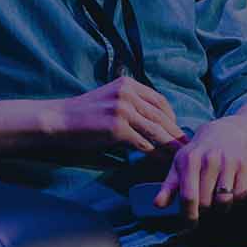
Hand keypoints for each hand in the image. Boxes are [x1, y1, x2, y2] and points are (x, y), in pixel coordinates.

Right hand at [49, 77, 182, 153]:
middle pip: (160, 116)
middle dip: (175, 134)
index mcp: (128, 84)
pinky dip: (155, 154)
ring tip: (180, 158)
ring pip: (156, 130)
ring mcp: (123, 109)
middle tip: (187, 148)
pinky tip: (161, 162)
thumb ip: (132, 105)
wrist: (59, 120)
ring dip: (170, 146)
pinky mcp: (117, 128)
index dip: (172, 117)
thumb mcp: (110, 99)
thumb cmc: (84, 115)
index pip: (159, 101)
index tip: (177, 132)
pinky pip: (143, 143)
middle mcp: (128, 93)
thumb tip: (154, 123)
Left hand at [152, 117, 246, 220]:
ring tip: (216, 201)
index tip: (189, 225)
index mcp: (190, 160)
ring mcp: (228, 161)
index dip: (188, 215)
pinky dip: (235, 199)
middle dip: (204, 210)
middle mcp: (209, 159)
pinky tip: (229, 192)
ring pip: (224, 201)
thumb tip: (158, 205)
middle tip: (204, 206)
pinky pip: (240, 194)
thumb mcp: (180, 165)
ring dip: (220, 208)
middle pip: (206, 202)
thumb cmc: (199, 153)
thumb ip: (168, 186)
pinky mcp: (244, 163)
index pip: (188, 196)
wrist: (226, 133)